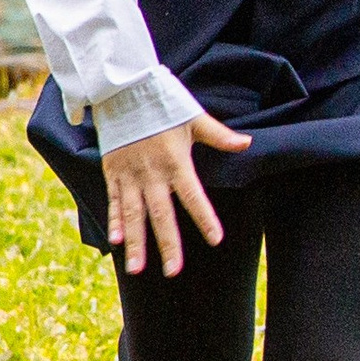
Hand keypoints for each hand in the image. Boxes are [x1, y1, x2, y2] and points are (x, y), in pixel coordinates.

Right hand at [103, 110, 252, 277]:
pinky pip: (114, 201)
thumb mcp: (193, 117)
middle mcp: (151, 173)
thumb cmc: (161, 102)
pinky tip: (115, 242)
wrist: (122, 88)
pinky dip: (114, 221)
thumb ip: (219, 135)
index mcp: (175, 162)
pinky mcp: (112, 172)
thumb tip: (247, 143)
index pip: (193, 196)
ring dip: (136, 243)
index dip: (205, 218)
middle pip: (161, 215)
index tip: (215, 239)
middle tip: (173, 271)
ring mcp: (129, 175)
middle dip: (168, 245)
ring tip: (137, 269)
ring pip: (133, 215)